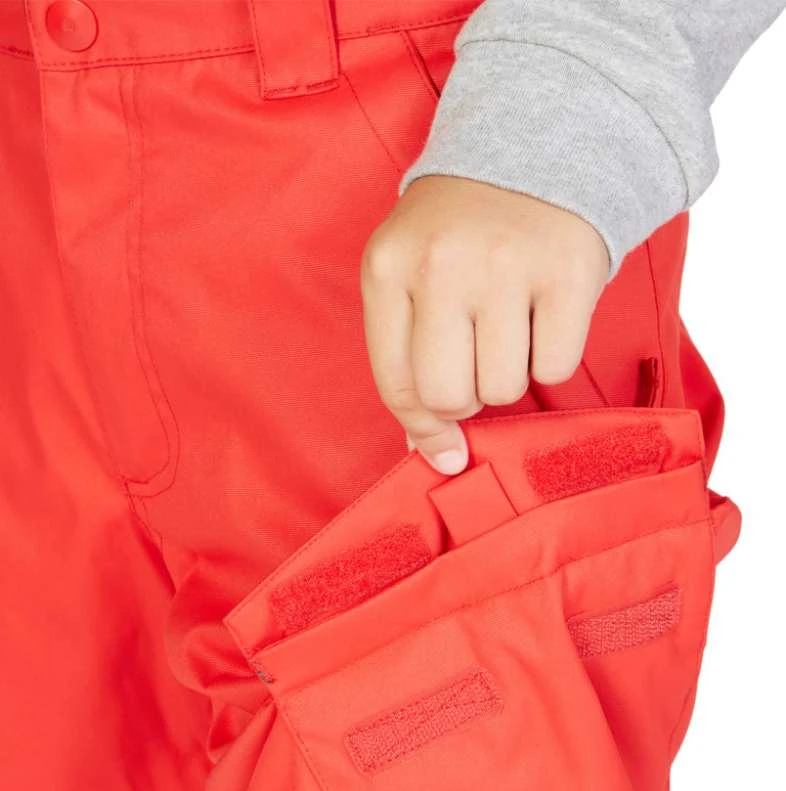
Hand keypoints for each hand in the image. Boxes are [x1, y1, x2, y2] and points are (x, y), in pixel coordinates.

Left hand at [361, 176, 609, 473]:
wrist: (537, 146)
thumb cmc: (462, 232)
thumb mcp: (411, 275)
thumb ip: (408, 360)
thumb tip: (435, 455)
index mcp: (388, 268)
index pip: (397, 385)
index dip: (423, 427)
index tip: (444, 446)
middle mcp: (441, 264)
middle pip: (449, 396)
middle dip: (467, 396)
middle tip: (478, 357)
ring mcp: (506, 264)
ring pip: (504, 388)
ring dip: (512, 373)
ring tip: (513, 322)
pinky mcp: (567, 271)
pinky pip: (555, 367)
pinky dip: (554, 354)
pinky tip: (546, 310)